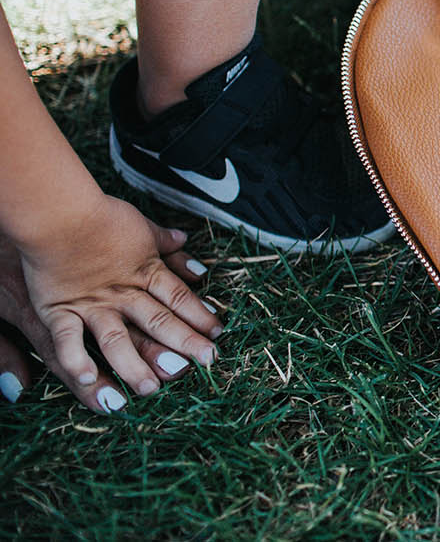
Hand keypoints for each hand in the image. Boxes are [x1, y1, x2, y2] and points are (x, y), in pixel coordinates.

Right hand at [16, 194, 220, 403]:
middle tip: (206, 364)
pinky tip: (90, 379)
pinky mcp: (59, 308)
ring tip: (151, 389)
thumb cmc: (100, 216)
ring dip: (135, 365)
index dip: (201, 316)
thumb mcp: (139, 225)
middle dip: (185, 344)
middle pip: (159, 322)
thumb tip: (182, 239)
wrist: (59, 211)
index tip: (218, 334)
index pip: (180, 298)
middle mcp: (123, 292)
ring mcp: (92, 303)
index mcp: (145, 271)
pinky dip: (77, 359)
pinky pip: (68, 339)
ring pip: (117, 339)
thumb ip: (161, 239)